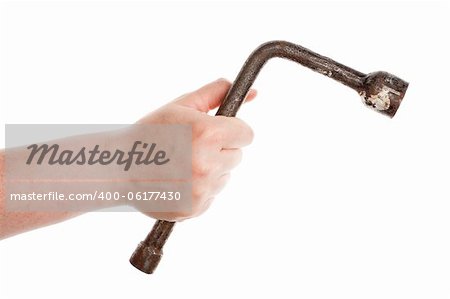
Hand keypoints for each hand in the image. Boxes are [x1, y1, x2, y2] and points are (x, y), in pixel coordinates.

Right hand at [136, 78, 255, 220]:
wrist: (118, 168)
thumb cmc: (149, 133)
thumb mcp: (180, 106)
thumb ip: (215, 94)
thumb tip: (253, 94)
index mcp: (208, 135)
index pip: (246, 134)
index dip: (232, 130)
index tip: (218, 131)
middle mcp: (208, 164)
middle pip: (237, 155)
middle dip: (221, 149)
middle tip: (192, 146)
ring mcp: (202, 190)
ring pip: (225, 176)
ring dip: (211, 170)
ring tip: (182, 164)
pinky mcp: (195, 208)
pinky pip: (212, 195)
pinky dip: (201, 189)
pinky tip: (179, 180)